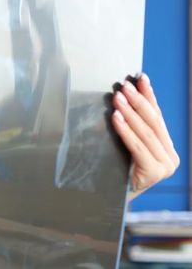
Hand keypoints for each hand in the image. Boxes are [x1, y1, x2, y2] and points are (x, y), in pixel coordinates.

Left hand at [112, 73, 180, 198]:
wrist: (108, 202)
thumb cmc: (114, 173)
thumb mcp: (127, 148)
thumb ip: (132, 130)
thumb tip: (123, 98)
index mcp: (167, 149)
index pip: (157, 117)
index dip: (149, 96)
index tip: (141, 77)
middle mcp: (170, 157)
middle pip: (153, 123)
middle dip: (138, 101)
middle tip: (124, 85)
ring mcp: (165, 166)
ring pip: (145, 133)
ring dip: (130, 113)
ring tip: (118, 97)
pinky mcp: (154, 173)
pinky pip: (137, 147)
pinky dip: (125, 131)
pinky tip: (116, 118)